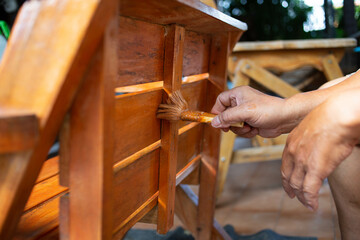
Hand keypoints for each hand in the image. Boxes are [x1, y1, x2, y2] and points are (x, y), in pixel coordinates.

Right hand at [211, 86, 293, 137]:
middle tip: (231, 127)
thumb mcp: (244, 112)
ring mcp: (245, 114)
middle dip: (230, 123)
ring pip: (232, 125)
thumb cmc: (268, 110)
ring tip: (249, 127)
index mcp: (238, 94)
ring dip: (239, 129)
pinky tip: (255, 129)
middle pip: (225, 115)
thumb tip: (214, 122)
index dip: (216, 110)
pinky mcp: (250, 123)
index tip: (216, 121)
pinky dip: (246, 132)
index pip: (220, 100)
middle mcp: (241, 103)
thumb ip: (227, 117)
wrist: (285, 119)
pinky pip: (241, 130)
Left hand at [282, 89, 359, 210]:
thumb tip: (317, 142)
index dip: (286, 175)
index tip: (288, 182)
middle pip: (288, 176)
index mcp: (291, 142)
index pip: (285, 164)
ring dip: (302, 197)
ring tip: (307, 204)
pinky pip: (309, 190)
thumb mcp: (312, 127)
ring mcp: (303, 162)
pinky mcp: (315, 170)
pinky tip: (312, 206)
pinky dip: (310, 200)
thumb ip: (310, 138)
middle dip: (290, 188)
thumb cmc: (330, 117)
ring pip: (297, 185)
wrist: (337, 116)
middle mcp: (293, 153)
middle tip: (293, 196)